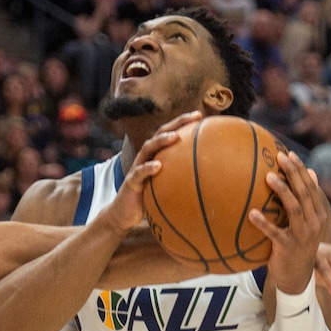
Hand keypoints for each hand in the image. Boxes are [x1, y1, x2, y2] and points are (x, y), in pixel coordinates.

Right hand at [101, 111, 202, 235]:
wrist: (124, 214)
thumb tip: (205, 180)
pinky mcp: (131, 182)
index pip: (169, 134)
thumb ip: (180, 179)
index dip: (183, 123)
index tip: (200, 116)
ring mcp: (137, 168)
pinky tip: (158, 166)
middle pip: (160, 134)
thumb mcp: (166, 186)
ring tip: (175, 137)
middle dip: (177, 123)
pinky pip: (138, 173)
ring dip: (161, 141)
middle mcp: (146, 157)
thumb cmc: (148, 199)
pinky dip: (147, 168)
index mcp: (155, 156)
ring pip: (148, 148)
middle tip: (193, 117)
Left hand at [248, 150, 323, 293]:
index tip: (289, 154)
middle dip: (293, 173)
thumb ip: (307, 201)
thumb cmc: (297, 246)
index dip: (300, 170)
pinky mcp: (288, 248)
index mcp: (318, 215)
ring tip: (268, 176)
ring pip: (294, 209)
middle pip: (304, 193)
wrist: (297, 278)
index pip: (310, 188)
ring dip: (282, 191)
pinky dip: (264, 223)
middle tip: (279, 157)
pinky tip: (252, 213)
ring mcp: (302, 236)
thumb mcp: (306, 224)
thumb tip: (310, 172)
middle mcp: (314, 223)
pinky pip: (275, 233)